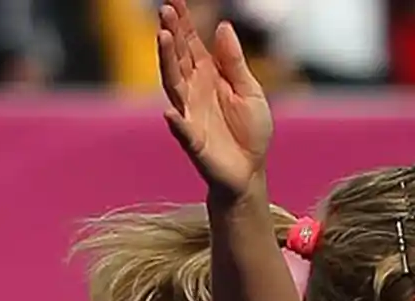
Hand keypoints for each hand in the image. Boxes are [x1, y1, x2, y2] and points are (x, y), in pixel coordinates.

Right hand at [158, 0, 271, 198]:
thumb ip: (234, 61)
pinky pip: (182, 130)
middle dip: (171, 34)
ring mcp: (189, 113)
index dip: (183, 22)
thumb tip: (223, 26)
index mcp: (208, 75)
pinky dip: (176, 122)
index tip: (174, 0)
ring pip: (173, 84)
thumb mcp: (250, 90)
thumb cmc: (250, 130)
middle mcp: (193, 89)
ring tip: (164, 38)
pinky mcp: (193, 140)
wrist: (250, 170)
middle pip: (178, 57)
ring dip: (167, 62)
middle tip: (165, 11)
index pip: (191, 43)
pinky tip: (171, 111)